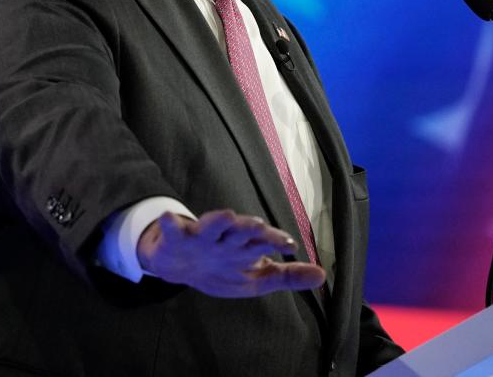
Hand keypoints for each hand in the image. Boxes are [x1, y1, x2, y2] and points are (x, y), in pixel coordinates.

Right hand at [136, 209, 325, 297]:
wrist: (180, 265)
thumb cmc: (223, 268)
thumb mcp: (256, 278)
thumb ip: (287, 276)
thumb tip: (323, 276)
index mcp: (244, 247)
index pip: (261, 242)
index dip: (274, 242)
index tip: (289, 245)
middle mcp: (225, 237)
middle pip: (238, 231)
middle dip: (248, 228)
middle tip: (258, 225)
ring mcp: (201, 236)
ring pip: (210, 226)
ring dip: (217, 220)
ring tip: (225, 215)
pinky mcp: (177, 238)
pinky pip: (172, 230)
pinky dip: (170, 223)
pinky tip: (170, 218)